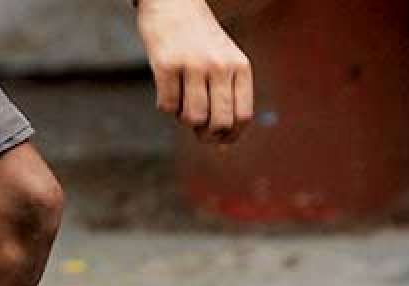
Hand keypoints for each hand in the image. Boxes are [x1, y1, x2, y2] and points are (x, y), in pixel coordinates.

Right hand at [136, 0, 252, 142]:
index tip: (220, 140)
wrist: (172, 1)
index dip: (232, 136)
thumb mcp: (224, 61)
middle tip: (197, 130)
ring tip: (182, 104)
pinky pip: (168, 106)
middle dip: (208, 135)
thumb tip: (223, 148)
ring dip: (185, 120)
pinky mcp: (165, 64)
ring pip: (193, 117)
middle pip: (220, 122)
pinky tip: (167, 92)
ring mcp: (193, 64)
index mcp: (240, 66)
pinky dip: (166, 107)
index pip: (243, 116)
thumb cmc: (199, 39)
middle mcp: (220, 65)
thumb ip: (228, 99)